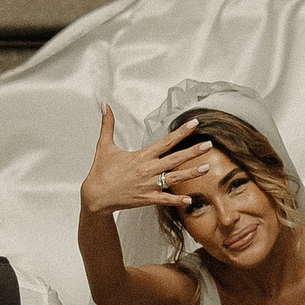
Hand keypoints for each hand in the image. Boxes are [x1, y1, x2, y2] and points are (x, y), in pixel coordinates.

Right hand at [80, 106, 210, 217]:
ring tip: (207, 167)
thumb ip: (108, 124)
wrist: (95, 196)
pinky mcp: (147, 199)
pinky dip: (177, 200)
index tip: (195, 123)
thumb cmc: (100, 171)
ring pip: (174, 179)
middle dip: (193, 151)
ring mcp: (149, 185)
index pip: (166, 141)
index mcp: (141, 156)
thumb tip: (104, 104)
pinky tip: (190, 199)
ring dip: (191, 174)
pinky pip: (165, 200)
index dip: (181, 132)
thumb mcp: (104, 145)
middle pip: (175, 159)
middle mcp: (148, 170)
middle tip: (208, 145)